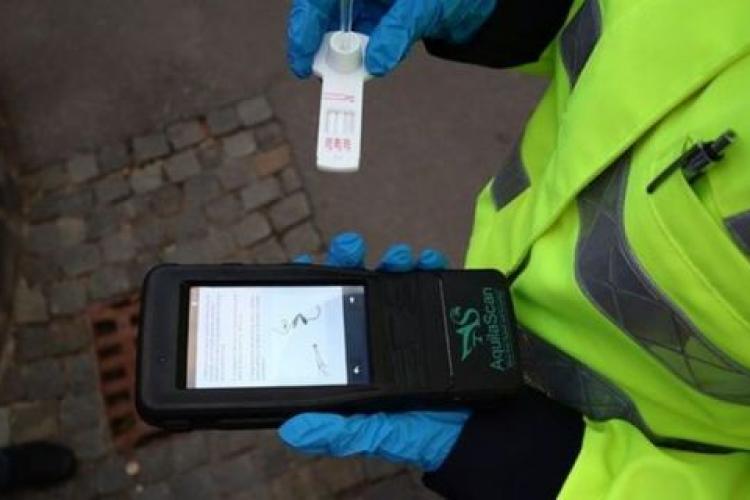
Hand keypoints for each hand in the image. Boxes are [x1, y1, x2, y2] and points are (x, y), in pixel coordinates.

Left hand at [279, 232, 469, 470]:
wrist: (479, 429)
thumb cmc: (420, 432)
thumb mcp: (375, 434)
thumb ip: (339, 431)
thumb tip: (292, 429)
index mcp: (355, 353)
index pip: (326, 313)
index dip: (313, 288)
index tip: (303, 265)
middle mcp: (378, 331)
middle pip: (356, 285)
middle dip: (350, 259)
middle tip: (350, 247)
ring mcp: (410, 320)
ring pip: (392, 277)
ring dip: (392, 259)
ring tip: (398, 256)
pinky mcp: (440, 314)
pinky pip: (433, 282)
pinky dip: (430, 265)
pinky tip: (428, 261)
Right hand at [288, 0, 496, 77]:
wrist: (475, 3)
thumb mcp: (424, 6)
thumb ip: (398, 32)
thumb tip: (376, 66)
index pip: (316, 0)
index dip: (303, 29)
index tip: (302, 64)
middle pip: (322, 19)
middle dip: (322, 50)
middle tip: (327, 79)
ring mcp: (365, 8)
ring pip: (340, 38)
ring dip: (347, 59)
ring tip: (355, 77)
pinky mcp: (377, 26)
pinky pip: (361, 48)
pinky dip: (368, 61)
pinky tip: (384, 58)